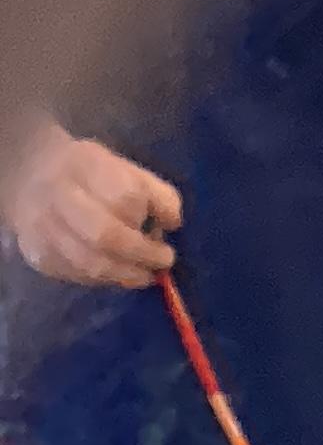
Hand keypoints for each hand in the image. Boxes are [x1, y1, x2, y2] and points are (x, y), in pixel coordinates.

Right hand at [2, 124, 181, 285]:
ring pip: (91, 263)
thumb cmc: (90, 176)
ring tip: (145, 274)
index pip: (125, 195)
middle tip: (162, 261)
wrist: (27, 176)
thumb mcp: (125, 169)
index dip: (149, 217)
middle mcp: (58, 195)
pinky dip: (106, 280)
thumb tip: (171, 224)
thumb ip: (156, 193)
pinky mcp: (38, 255)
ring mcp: (43, 228)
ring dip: (127, 274)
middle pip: (105, 235)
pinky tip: (118, 273)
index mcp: (85, 165)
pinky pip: (78, 276)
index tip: (166, 228)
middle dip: (142, 254)